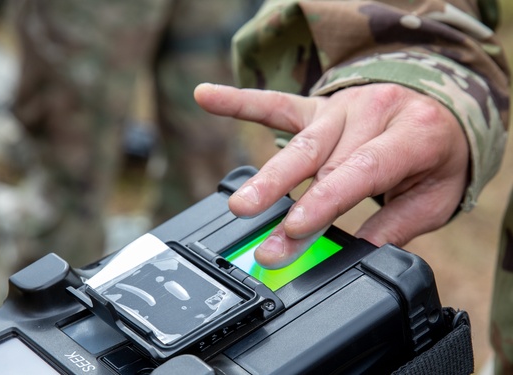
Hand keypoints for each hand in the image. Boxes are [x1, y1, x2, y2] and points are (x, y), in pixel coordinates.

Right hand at [194, 83, 468, 268]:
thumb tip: (360, 256)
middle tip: (259, 235)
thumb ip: (397, 225)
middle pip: (320, 159)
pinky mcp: (317, 106)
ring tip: (238, 206)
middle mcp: (370, 114)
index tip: (292, 233)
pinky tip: (206, 96)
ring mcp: (339, 107)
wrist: (441, 106)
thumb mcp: (437, 196)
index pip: (358, 172)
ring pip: (298, 143)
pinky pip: (277, 104)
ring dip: (266, 177)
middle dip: (285, 201)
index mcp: (410, 135)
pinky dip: (240, 102)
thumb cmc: (437, 154)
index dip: (322, 203)